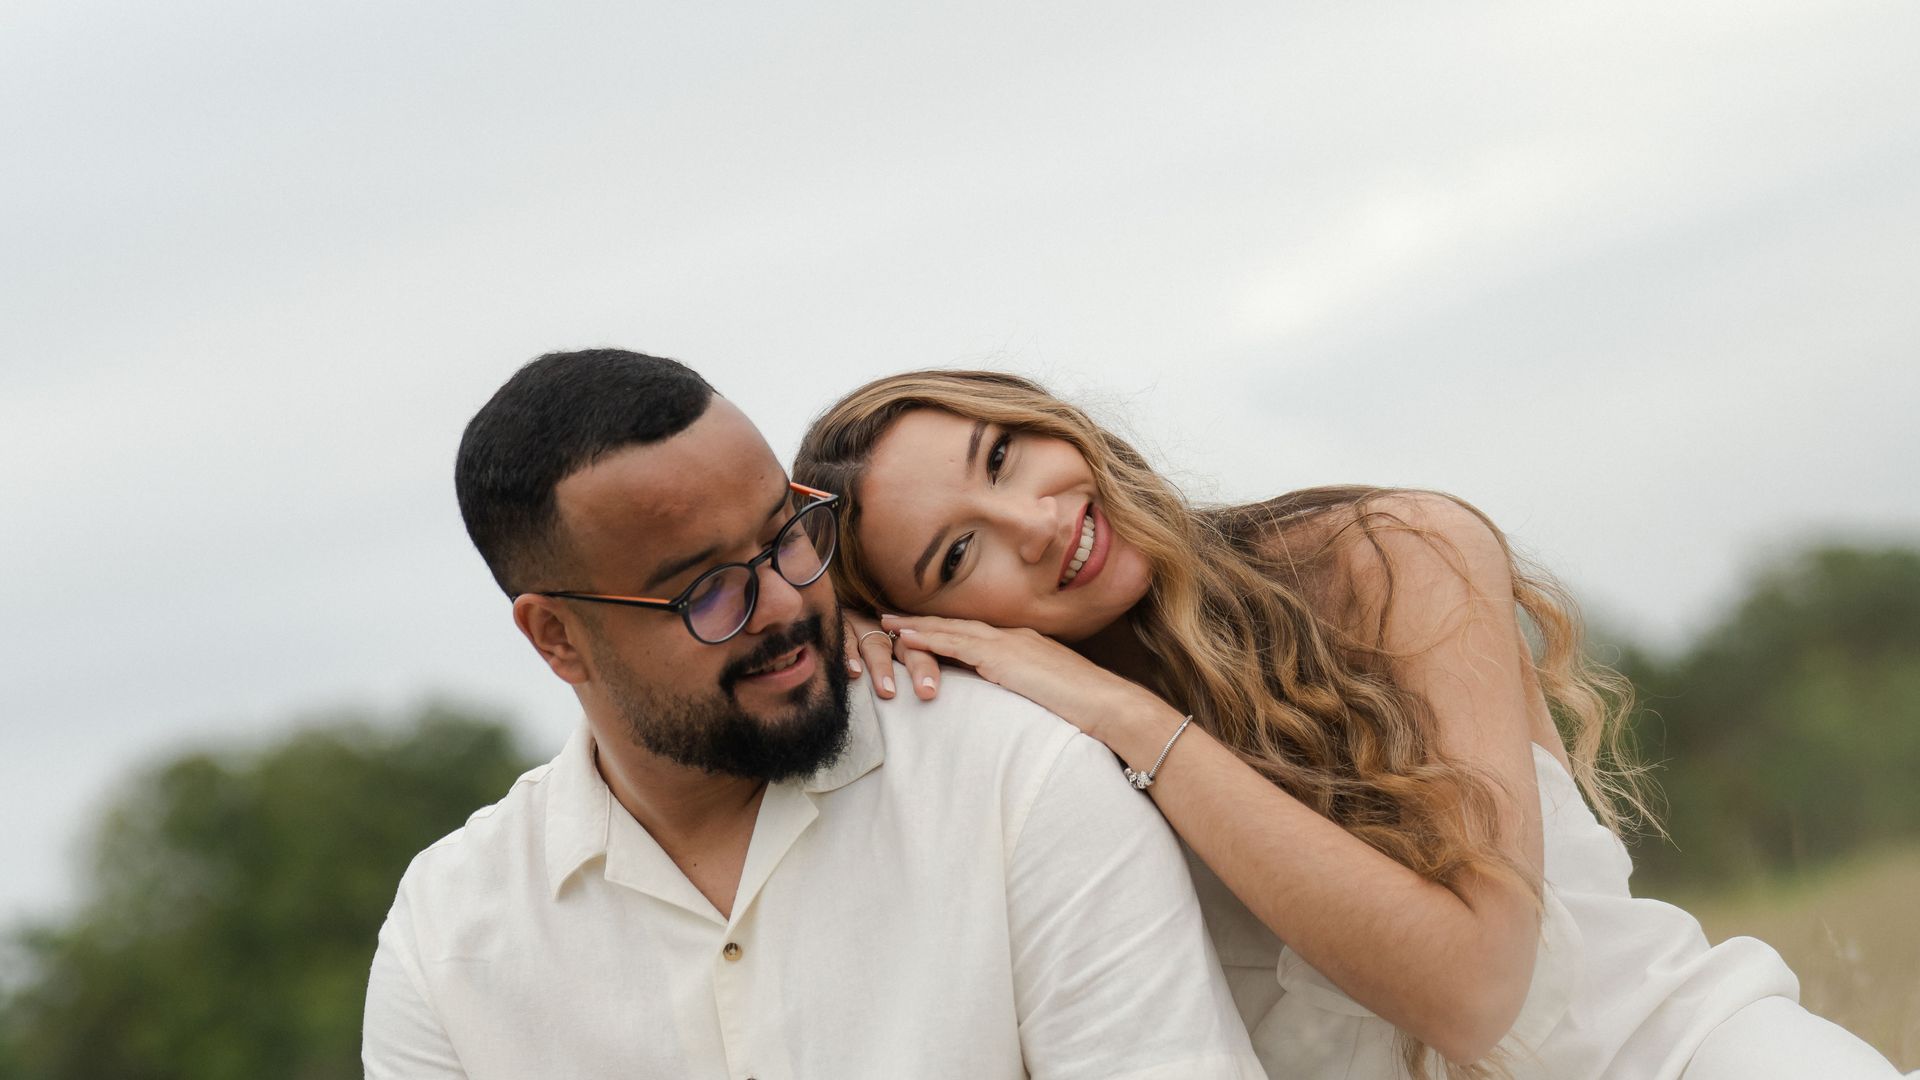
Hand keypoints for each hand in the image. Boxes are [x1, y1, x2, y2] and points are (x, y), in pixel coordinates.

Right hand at [841, 610, 943, 700]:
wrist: (817, 603)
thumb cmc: (856, 640)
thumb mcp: (883, 650)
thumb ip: (903, 666)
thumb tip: (931, 696)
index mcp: (900, 634)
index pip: (923, 648)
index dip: (932, 666)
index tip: (939, 692)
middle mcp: (882, 628)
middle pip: (907, 645)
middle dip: (919, 666)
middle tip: (927, 692)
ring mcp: (858, 623)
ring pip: (876, 644)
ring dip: (882, 667)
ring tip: (888, 692)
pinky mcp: (835, 623)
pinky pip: (843, 637)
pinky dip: (848, 654)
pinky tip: (852, 672)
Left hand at [878, 613, 1179, 744]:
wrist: (1109, 706)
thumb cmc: (1087, 710)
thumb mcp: (1050, 695)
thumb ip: (1027, 692)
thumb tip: (1012, 703)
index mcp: (1026, 645)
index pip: (977, 634)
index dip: (947, 629)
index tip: (921, 627)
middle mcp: (1014, 637)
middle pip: (959, 625)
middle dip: (925, 621)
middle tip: (891, 618)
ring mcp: (1009, 643)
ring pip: (952, 630)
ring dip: (918, 626)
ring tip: (888, 624)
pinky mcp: (1003, 656)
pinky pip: (956, 644)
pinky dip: (928, 638)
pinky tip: (906, 638)